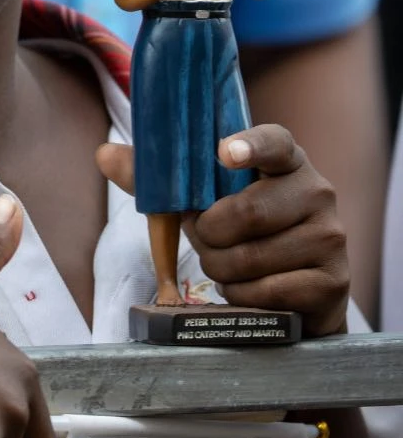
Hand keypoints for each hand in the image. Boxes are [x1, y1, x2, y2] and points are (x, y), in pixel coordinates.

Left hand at [97, 126, 348, 335]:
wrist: (295, 291)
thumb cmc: (241, 232)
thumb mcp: (203, 201)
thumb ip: (159, 178)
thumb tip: (104, 154)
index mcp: (286, 162)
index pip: (275, 142)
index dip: (249, 145)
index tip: (223, 152)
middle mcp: (317, 193)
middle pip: (243, 213)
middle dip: (207, 235)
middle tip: (207, 239)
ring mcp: (330, 238)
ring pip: (248, 258)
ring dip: (220, 268)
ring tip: (229, 263)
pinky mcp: (332, 283)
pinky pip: (264, 292)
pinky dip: (241, 295)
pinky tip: (250, 288)